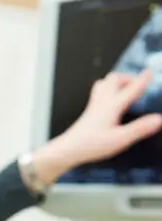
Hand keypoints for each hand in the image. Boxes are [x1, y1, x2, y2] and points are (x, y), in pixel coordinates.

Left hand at [29, 70, 161, 185]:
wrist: (68, 149)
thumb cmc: (91, 145)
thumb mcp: (120, 139)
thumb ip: (140, 129)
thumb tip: (159, 119)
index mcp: (111, 106)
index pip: (130, 89)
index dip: (142, 80)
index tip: (149, 71)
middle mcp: (101, 102)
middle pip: (113, 79)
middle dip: (127, 78)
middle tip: (138, 83)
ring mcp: (93, 106)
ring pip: (103, 84)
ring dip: (116, 82)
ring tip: (126, 88)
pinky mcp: (89, 112)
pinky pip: (98, 93)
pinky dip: (108, 90)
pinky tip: (111, 101)